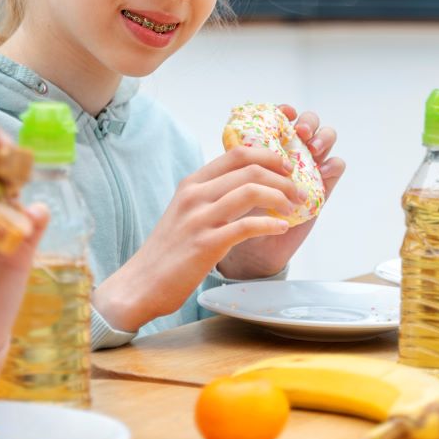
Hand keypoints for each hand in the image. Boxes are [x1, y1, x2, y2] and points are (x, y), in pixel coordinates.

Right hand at [92, 145, 298, 332]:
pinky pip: (247, 226)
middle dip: (282, 178)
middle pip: (249, 169)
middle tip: (298, 191)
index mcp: (192, 183)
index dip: (268, 156)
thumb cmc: (168, 251)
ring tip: (293, 209)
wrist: (141, 284)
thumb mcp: (185, 212)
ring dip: (281, 197)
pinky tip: (281, 228)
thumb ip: (210, 196)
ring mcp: (199, 219)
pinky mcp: (206, 244)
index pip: (236, 154)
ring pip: (251, 191)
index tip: (287, 167)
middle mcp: (195, 195)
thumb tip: (247, 187)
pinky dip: (270, 224)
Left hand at [217, 104, 345, 278]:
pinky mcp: (322, 186)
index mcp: (270, 146)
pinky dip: (332, 164)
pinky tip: (321, 173)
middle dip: (308, 122)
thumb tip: (234, 143)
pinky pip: (336, 167)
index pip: (282, 118)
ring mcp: (309, 167)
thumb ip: (237, 163)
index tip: (284, 112)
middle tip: (300, 134)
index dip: (285, 110)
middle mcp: (292, 153)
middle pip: (309, 122)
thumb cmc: (238, 212)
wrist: (250, 248)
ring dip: (323, 138)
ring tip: (313, 150)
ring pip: (326, 139)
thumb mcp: (232, 183)